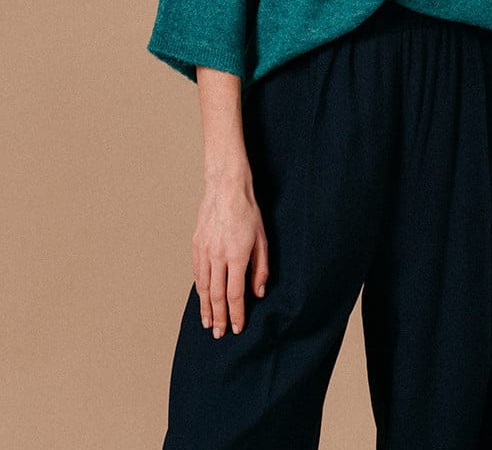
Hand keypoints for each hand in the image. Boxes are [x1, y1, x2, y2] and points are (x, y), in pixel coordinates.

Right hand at [191, 179, 268, 337]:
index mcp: (236, 255)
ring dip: (205, 308)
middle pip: (217, 295)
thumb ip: (260, 268)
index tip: (236, 328)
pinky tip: (202, 298)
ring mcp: (204, 251)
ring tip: (208, 323)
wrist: (226, 189)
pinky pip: (197, 273)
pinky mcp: (196, 245)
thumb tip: (257, 293)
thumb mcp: (262, 239)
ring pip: (204, 287)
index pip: (235, 293)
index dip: (236, 314)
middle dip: (219, 317)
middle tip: (219, 334)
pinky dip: (199, 289)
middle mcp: (217, 256)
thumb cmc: (248, 211)